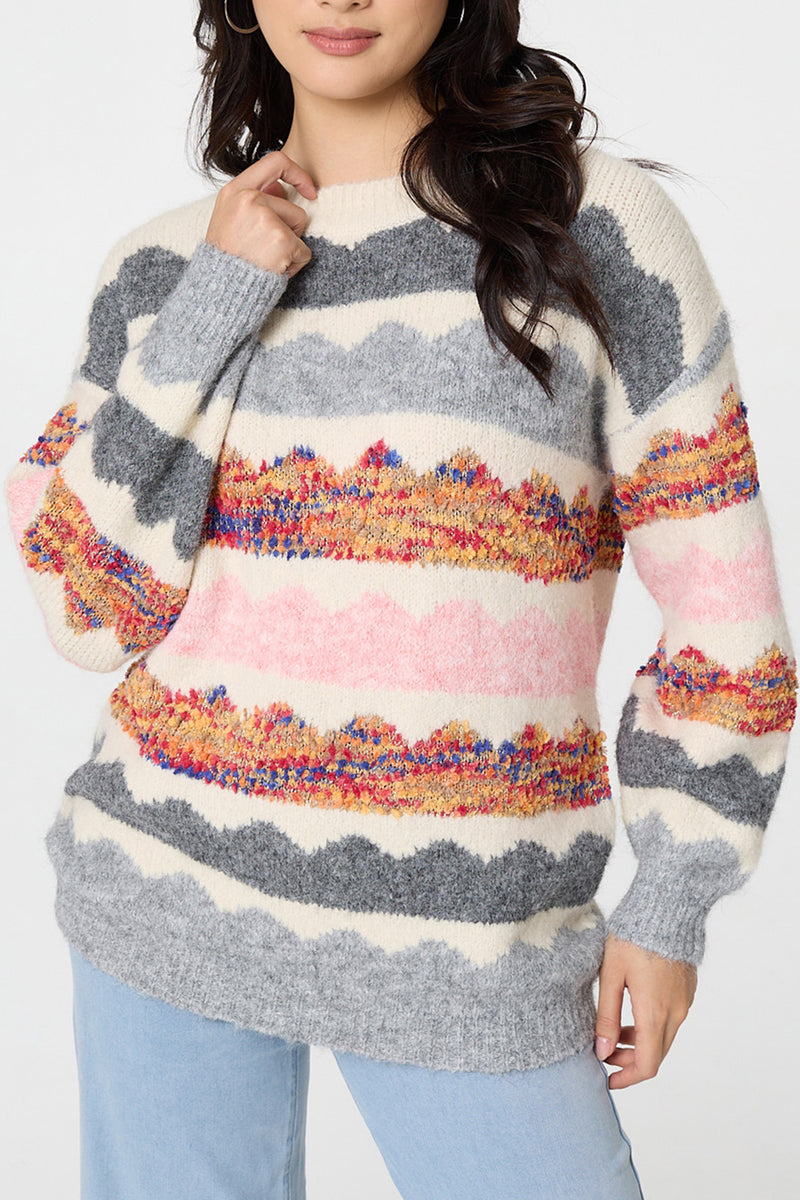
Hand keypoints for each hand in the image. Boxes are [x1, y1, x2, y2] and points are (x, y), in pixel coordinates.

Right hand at [204, 149, 317, 277]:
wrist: (219, 288)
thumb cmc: (226, 257)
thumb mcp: (229, 218)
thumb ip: (253, 199)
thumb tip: (281, 187)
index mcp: (235, 190)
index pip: (275, 162)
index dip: (297, 174)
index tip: (310, 191)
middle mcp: (250, 199)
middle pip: (294, 206)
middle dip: (290, 229)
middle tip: (266, 247)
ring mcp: (266, 218)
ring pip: (299, 227)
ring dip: (291, 247)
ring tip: (268, 258)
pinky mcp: (282, 240)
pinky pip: (304, 251)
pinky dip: (294, 264)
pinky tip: (274, 270)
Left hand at [595, 932, 696, 1088]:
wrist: (666, 909)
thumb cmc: (633, 937)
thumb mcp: (610, 975)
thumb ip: (606, 1016)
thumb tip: (602, 1052)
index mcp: (655, 1013)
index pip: (646, 1065)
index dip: (626, 1078)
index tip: (607, 1079)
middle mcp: (675, 1013)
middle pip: (656, 1055)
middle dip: (629, 1061)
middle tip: (603, 1052)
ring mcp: (684, 1002)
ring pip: (664, 1038)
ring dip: (640, 1043)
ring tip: (613, 1030)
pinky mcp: (687, 991)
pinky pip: (671, 1020)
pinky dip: (652, 1027)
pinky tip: (632, 1011)